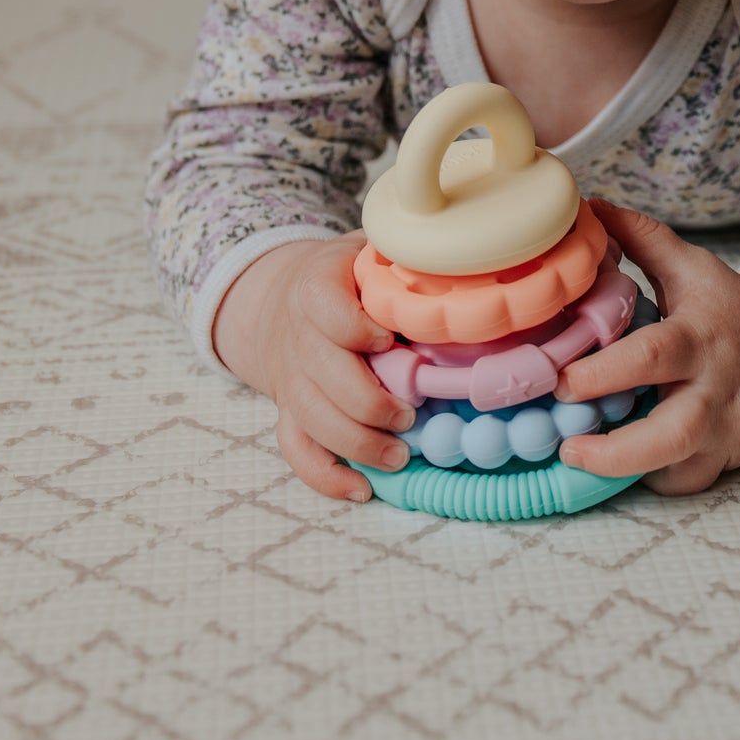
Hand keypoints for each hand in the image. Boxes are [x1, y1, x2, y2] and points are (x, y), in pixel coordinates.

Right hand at [213, 234, 415, 501]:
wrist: (281, 297)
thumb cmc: (346, 275)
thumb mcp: (367, 251)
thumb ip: (401, 257)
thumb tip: (458, 270)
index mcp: (316, 288)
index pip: (326, 310)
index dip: (356, 329)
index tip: (390, 339)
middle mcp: (297, 336)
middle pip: (323, 377)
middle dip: (370, 403)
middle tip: (411, 413)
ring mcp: (289, 379)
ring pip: (313, 419)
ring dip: (358, 443)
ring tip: (400, 455)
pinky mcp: (287, 412)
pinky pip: (296, 450)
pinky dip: (325, 476)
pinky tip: (361, 488)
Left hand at [554, 200, 739, 494]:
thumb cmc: (727, 306)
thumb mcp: (691, 265)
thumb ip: (640, 237)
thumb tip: (588, 205)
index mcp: (702, 334)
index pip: (655, 355)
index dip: (605, 372)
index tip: (559, 380)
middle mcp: (719, 387)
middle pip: (674, 431)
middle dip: (616, 448)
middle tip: (566, 445)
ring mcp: (731, 429)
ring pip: (683, 467)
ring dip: (627, 472)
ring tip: (578, 461)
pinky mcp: (734, 458)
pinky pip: (689, 481)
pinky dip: (653, 479)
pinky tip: (620, 466)